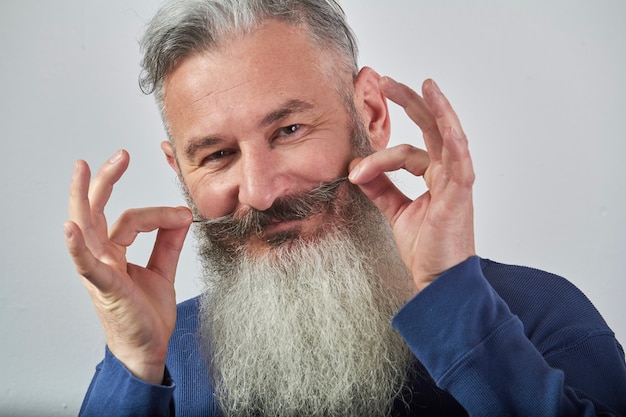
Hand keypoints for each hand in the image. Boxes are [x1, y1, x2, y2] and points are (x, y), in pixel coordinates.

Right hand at [64, 150, 191, 382]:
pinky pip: (86, 264)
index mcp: (115, 252)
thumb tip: (181, 216)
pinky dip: (78, 246)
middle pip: (97, 212)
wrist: (148, 349)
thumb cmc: (146, 314)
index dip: (160, 213)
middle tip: (120, 156)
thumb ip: (168, 244)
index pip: (132, 219)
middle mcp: (102, 257)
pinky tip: (71, 228)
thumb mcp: (162, 271)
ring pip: (86, 228)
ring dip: (85, 197)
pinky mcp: (104, 288)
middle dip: (105, 181)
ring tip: (83, 170)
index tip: (184, 215)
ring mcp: (99, 271)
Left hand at [349, 78, 475, 290]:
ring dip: (435, 109)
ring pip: (448, 136)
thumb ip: (380, 188)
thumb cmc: (425, 247)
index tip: (355, 170)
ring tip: (423, 85)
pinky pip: (460, 162)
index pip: (405, 152)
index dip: (377, 157)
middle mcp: (447, 174)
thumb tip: (357, 168)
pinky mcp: (460, 194)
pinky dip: (454, 142)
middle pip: (431, 128)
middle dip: (410, 102)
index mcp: (434, 177)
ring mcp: (456, 182)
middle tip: (386, 82)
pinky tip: (446, 123)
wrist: (436, 278)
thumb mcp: (395, 211)